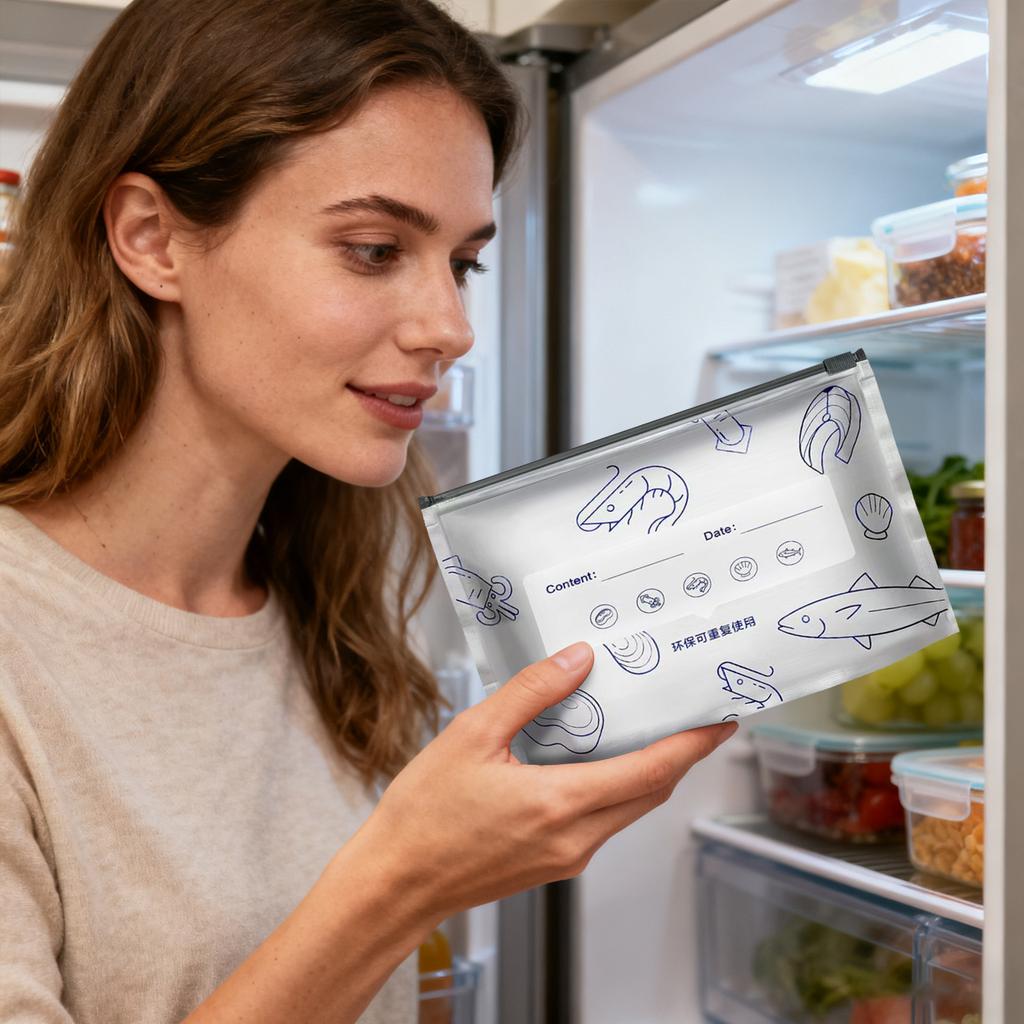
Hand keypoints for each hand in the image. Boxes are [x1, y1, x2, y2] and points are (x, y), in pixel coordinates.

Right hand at [355, 641, 735, 927]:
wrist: (395, 883)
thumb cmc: (424, 817)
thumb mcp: (472, 735)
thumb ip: (531, 693)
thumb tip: (576, 661)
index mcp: (559, 804)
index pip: (651, 771)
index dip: (693, 745)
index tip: (720, 721)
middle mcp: (574, 838)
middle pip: (650, 792)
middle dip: (679, 754)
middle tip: (690, 716)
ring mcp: (566, 856)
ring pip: (628, 809)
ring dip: (645, 770)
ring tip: (641, 727)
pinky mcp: (554, 863)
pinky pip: (601, 821)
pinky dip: (612, 788)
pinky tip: (590, 759)